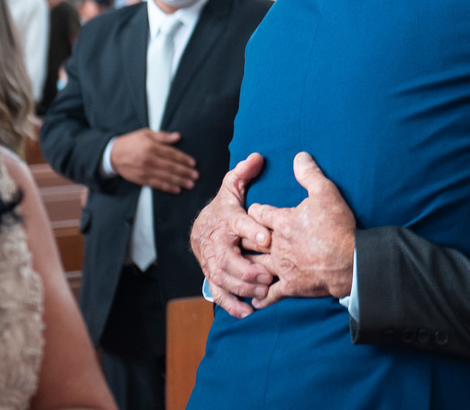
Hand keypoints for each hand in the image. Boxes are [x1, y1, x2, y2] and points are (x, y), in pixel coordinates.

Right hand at [110, 128, 196, 192]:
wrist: (112, 154)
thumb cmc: (131, 142)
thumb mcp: (146, 133)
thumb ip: (163, 136)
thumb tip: (178, 136)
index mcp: (151, 147)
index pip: (171, 154)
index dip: (183, 159)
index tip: (193, 163)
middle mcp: (148, 159)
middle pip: (170, 167)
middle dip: (184, 172)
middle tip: (196, 176)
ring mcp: (144, 171)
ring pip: (165, 177)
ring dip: (179, 181)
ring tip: (190, 184)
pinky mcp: (140, 179)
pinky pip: (156, 184)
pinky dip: (167, 187)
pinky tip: (176, 189)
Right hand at [190, 153, 273, 318]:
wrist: (202, 228)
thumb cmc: (225, 206)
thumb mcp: (233, 186)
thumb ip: (244, 173)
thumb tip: (257, 157)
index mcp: (225, 218)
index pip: (237, 222)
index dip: (251, 229)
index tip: (267, 236)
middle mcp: (215, 242)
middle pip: (227, 257)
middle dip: (246, 267)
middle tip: (268, 274)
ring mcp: (211, 261)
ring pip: (222, 277)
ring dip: (242, 286)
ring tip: (263, 291)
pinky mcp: (212, 276)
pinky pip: (219, 292)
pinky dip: (231, 304)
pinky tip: (248, 312)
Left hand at [248, 152, 355, 308]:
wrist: (350, 261)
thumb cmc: (337, 226)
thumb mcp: (326, 192)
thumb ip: (309, 173)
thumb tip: (299, 156)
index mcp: (281, 221)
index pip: (258, 213)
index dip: (255, 210)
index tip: (255, 210)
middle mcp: (276, 245)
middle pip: (251, 240)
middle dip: (244, 238)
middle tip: (239, 238)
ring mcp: (281, 267)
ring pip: (255, 266)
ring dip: (247, 266)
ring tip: (240, 266)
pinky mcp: (290, 286)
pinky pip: (270, 294)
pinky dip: (261, 296)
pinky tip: (254, 298)